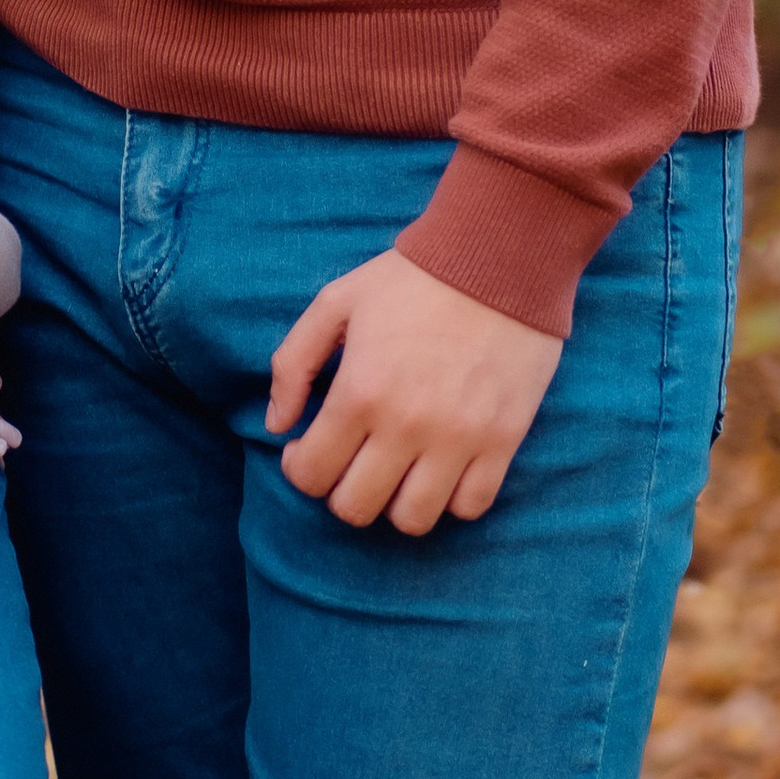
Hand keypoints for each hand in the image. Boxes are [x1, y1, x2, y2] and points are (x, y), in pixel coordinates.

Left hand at [265, 246, 561, 533]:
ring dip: (395, 504)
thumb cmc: (412, 278)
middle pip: (356, 509)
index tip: (308, 450)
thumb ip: (294, 363)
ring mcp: (458, 439)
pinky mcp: (502, 441)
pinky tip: (439, 468)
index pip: (311, 475)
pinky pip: (470, 507)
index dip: (300, 470)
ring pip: (413, 521)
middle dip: (341, 491)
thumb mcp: (336, 302)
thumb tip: (277, 425)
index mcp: (359, 392)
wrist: (499, 258)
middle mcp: (406, 426)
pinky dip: (450, 499)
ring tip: (395, 471)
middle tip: (350, 462)